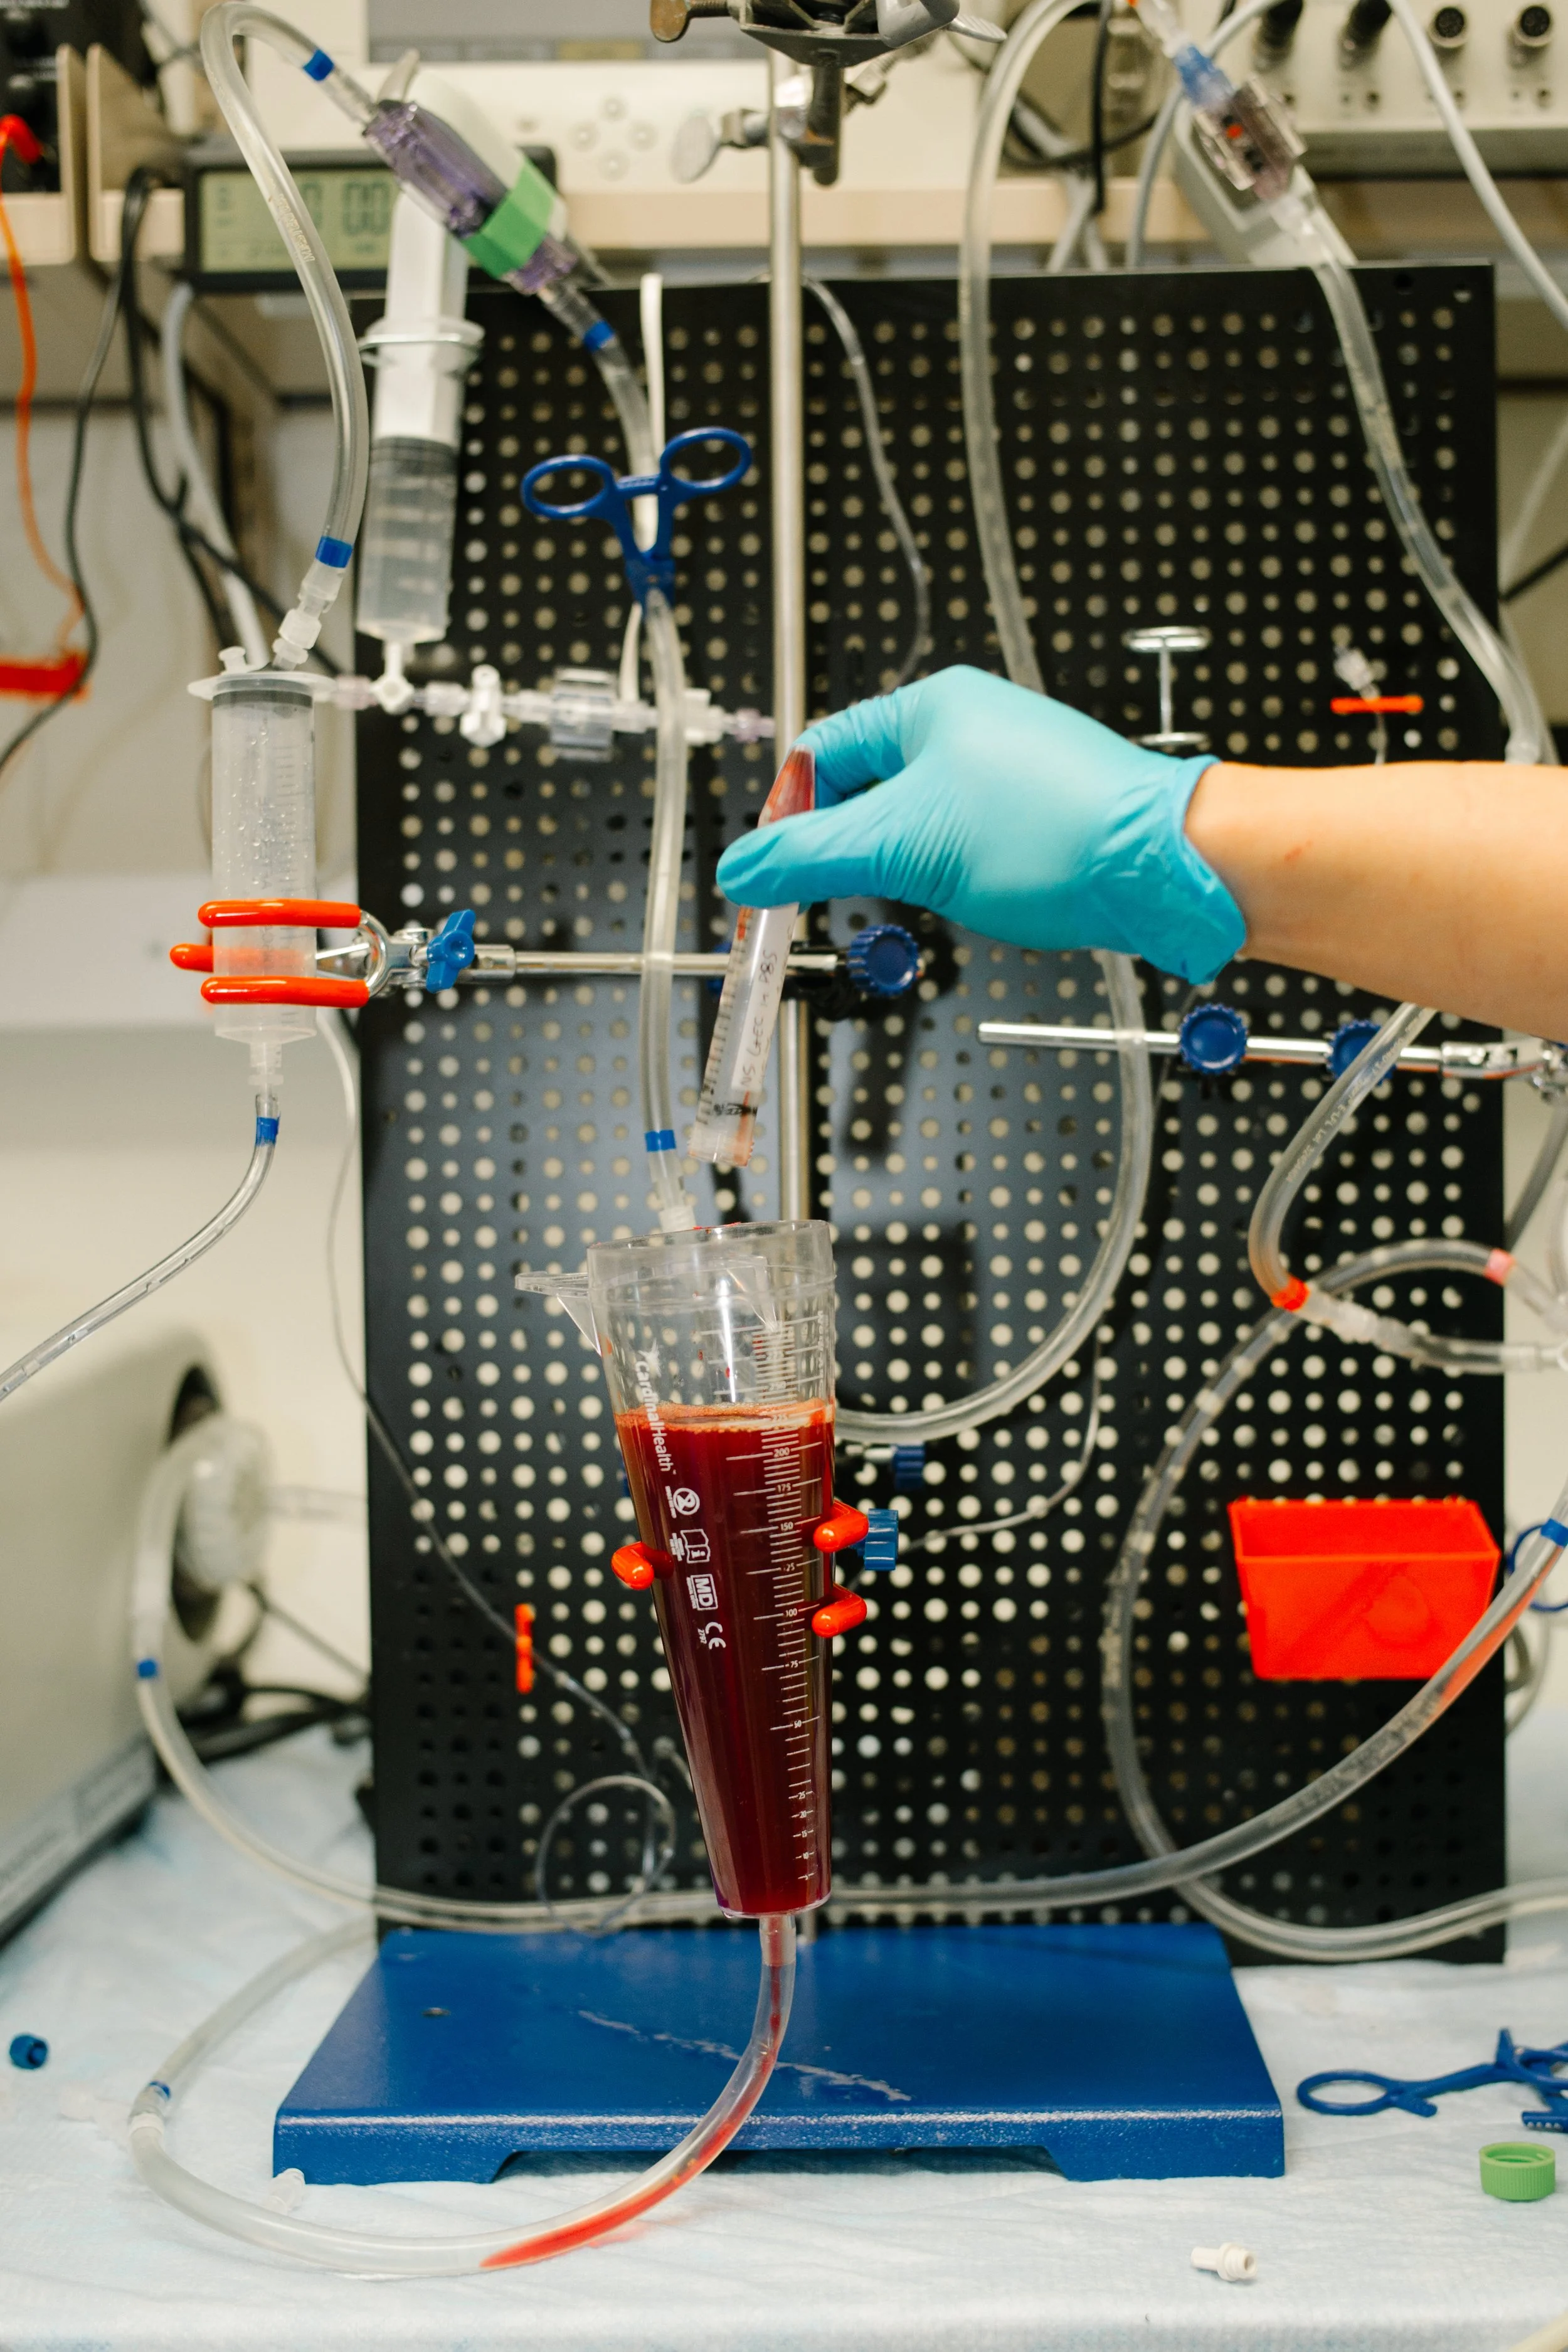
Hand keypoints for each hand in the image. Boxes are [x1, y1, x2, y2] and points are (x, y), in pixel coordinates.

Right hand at [714, 666, 1243, 982]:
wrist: (1167, 866)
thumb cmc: (1055, 833)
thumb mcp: (905, 847)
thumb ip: (811, 859)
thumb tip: (741, 871)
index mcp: (929, 706)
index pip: (820, 754)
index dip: (790, 817)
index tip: (774, 877)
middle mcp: (968, 725)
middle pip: (864, 789)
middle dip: (847, 848)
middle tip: (837, 897)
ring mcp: (1006, 769)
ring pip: (914, 820)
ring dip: (900, 866)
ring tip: (921, 894)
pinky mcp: (1038, 813)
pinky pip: (963, 840)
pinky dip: (949, 874)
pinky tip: (969, 898)